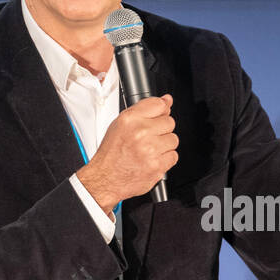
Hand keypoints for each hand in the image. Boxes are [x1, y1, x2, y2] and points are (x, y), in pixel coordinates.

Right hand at [76, 94, 177, 211]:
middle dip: (161, 130)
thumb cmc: (111, 153)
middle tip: (148, 139)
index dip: (161, 111)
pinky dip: (165, 159)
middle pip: (169, 122)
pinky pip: (173, 156)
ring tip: (149, 150)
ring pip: (173, 139)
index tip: (158, 117)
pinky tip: (152, 160)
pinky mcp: (157, 166)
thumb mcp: (120, 124)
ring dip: (164, 145)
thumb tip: (167, 100)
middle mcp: (140, 133)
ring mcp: (150, 150)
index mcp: (129, 120)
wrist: (105, 179)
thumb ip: (144, 110)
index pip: (159, 104)